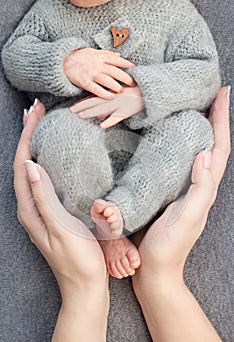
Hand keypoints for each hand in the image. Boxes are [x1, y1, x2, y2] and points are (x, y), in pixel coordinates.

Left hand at [13, 100, 106, 300]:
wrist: (85, 285)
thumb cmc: (77, 260)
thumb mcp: (61, 228)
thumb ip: (44, 198)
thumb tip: (31, 165)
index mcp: (29, 210)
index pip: (23, 165)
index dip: (27, 137)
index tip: (34, 113)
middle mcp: (30, 208)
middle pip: (24, 164)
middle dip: (29, 135)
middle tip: (37, 112)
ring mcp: (40, 210)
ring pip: (33, 171)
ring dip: (36, 146)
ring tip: (42, 126)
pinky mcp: (51, 212)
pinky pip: (43, 180)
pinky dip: (46, 161)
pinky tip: (54, 156)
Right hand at [63, 48, 134, 99]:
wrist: (63, 61)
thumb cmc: (80, 57)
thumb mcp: (94, 51)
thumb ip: (107, 54)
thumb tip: (120, 55)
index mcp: (100, 56)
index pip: (116, 60)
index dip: (126, 64)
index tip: (134, 69)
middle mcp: (97, 64)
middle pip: (114, 71)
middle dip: (125, 77)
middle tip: (133, 83)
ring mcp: (91, 74)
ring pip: (107, 80)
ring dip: (116, 85)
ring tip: (122, 91)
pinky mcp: (85, 82)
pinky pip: (96, 89)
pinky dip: (105, 93)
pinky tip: (112, 97)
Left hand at [70, 85, 143, 128]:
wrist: (150, 90)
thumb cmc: (136, 94)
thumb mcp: (121, 99)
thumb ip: (109, 110)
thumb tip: (99, 120)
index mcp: (111, 94)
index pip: (94, 98)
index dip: (82, 103)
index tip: (73, 107)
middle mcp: (113, 99)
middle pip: (95, 103)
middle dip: (82, 107)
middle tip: (71, 111)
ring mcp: (119, 104)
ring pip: (102, 109)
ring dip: (91, 112)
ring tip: (80, 116)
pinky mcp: (127, 111)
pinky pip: (117, 117)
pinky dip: (109, 121)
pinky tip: (101, 125)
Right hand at [137, 86, 230, 276]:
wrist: (155, 268)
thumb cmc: (169, 246)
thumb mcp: (187, 218)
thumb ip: (199, 189)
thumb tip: (204, 153)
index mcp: (205, 189)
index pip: (218, 148)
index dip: (222, 121)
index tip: (222, 95)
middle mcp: (199, 186)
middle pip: (212, 145)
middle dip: (214, 119)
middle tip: (210, 95)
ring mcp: (184, 188)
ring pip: (196, 151)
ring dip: (200, 129)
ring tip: (194, 108)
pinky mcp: (170, 192)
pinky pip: (180, 162)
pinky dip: (181, 145)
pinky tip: (171, 138)